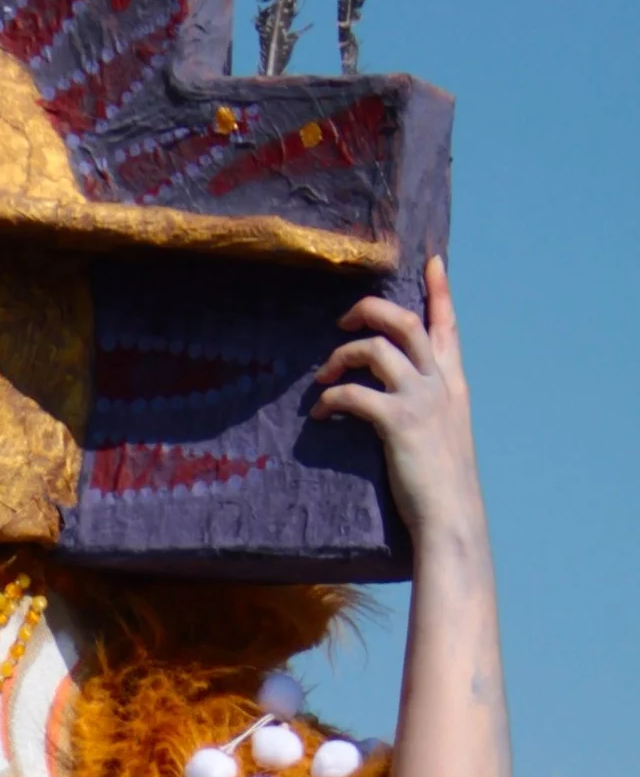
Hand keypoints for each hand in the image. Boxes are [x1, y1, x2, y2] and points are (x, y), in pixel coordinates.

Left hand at [315, 258, 479, 538]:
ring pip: (377, 348)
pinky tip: (323, 413)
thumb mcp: (444, 434)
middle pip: (405, 322)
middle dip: (370, 310)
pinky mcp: (398, 422)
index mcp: (453, 384)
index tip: (431, 259)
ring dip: (341, 357)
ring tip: (323, 378)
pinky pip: (355, 393)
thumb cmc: (440, 485)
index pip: (448, 326)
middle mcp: (441, 384)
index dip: (440, 291)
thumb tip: (397, 398)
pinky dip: (332, 398)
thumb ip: (428, 407)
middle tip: (343, 321)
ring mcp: (421, 400)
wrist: (450, 517)